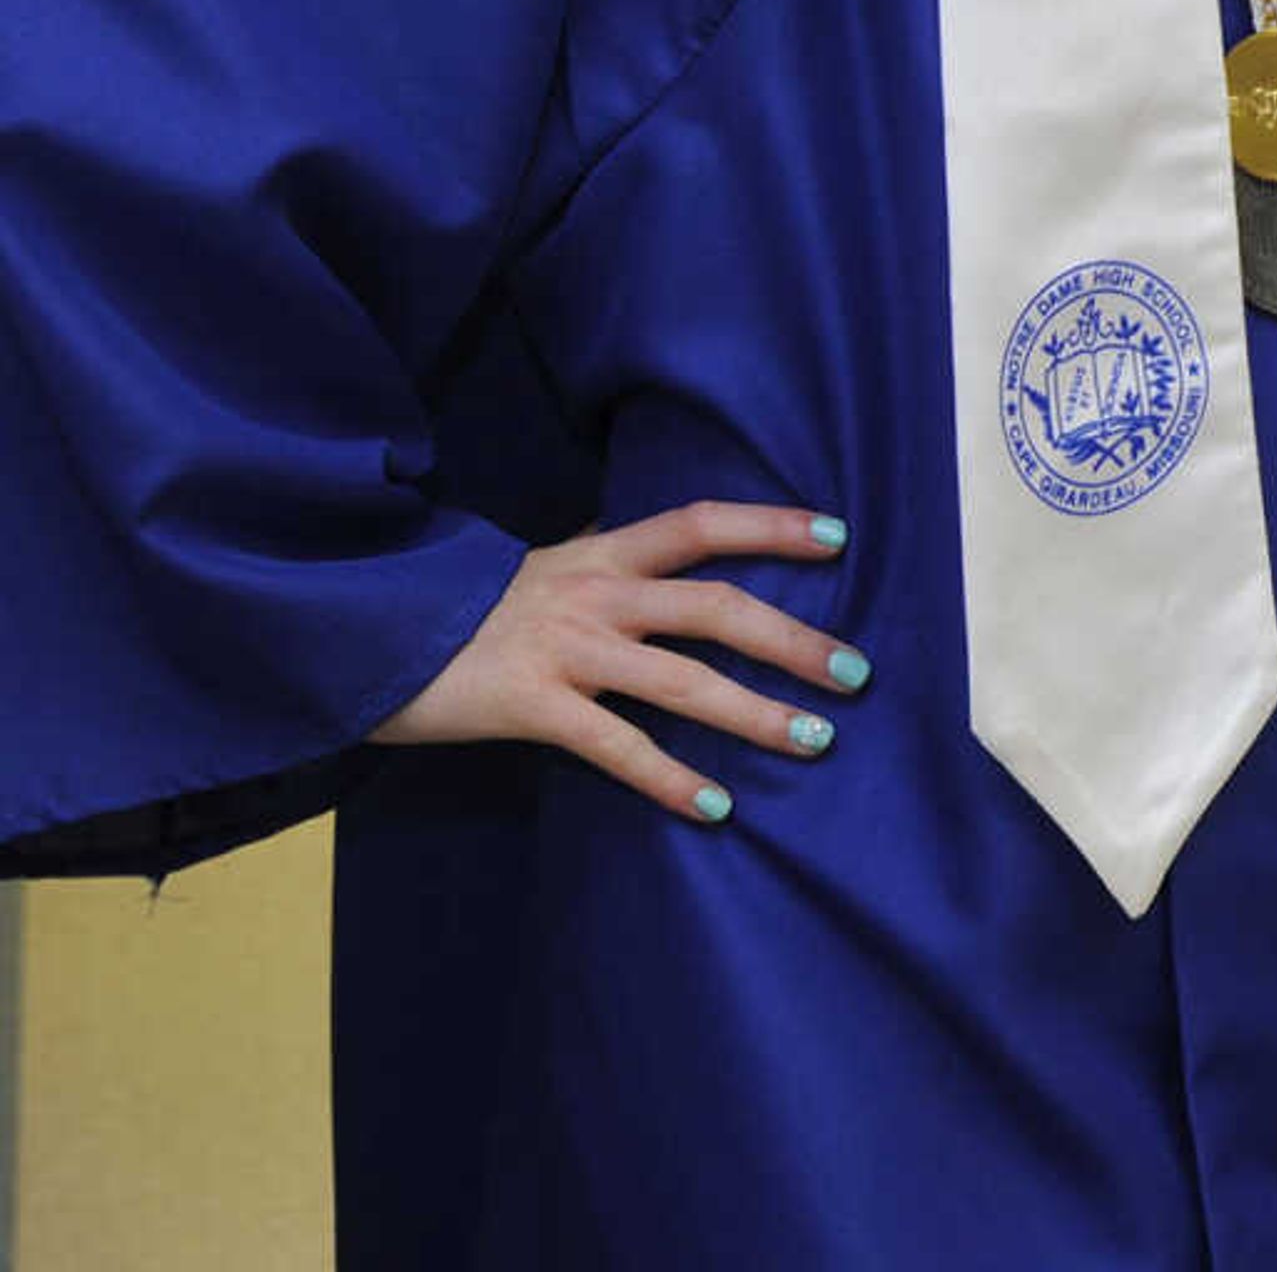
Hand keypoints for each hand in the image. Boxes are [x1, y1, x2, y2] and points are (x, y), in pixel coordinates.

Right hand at [374, 501, 867, 823]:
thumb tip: (673, 559)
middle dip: (794, 640)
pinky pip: (617, 747)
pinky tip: (717, 807)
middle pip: (716, 607)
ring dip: (757, 713)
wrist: (364, 632)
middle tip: (858, 672)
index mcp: (602, 554)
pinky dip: (671, 778)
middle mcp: (595, 595)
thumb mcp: (545, 569)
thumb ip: (608, 565)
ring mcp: (566, 650)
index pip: (702, 523)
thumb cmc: (465, 607)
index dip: (771, 524)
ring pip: (682, 680)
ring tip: (817, 740)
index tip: (839, 537)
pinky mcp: (532, 706)